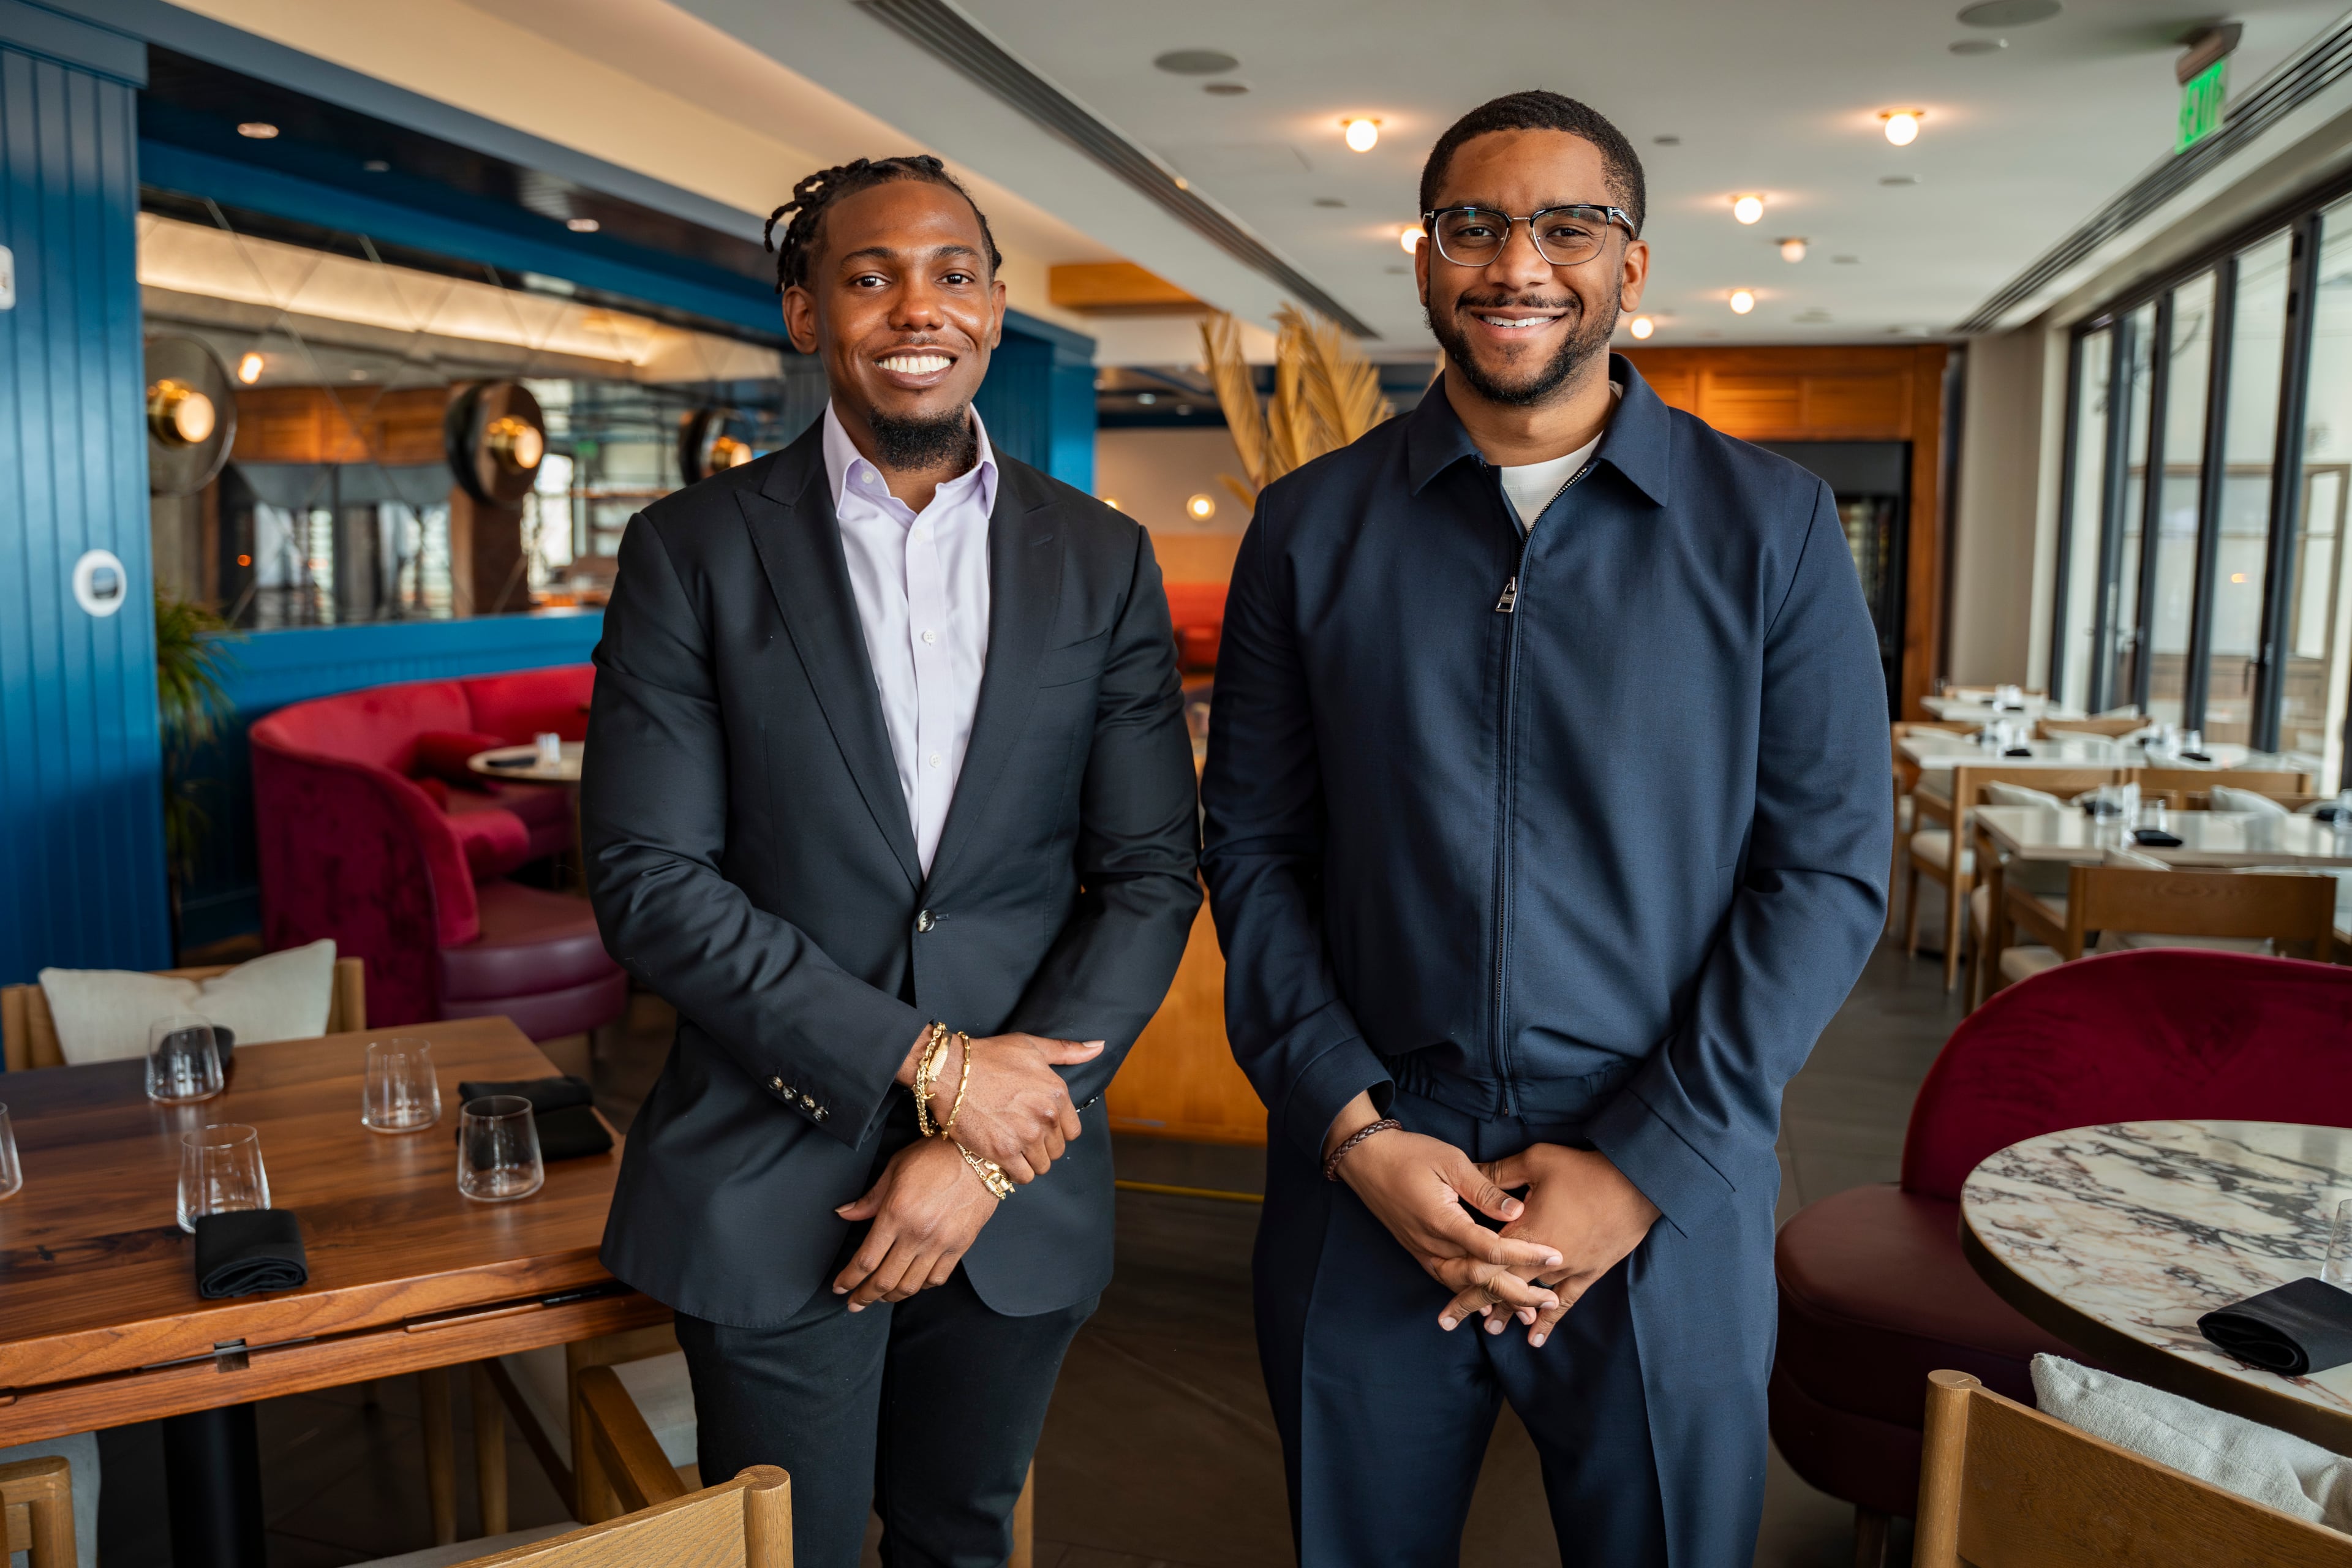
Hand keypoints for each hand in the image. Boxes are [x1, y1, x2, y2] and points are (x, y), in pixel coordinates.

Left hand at [831, 1138, 1001, 1309]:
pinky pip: (937, 1278)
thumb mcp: (895, 1169)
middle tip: (854, 1303)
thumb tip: (844, 1214)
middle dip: (864, 1296)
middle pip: (885, 1280)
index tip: (839, 1287)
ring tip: (880, 1298)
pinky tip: (912, 1284)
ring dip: (890, 1297)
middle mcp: (917, 1233)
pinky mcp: (961, 1246)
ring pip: (911, 1285)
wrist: (980, 1154)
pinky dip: (921, 1287)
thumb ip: (870, 1199)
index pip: (865, 1260)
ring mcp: (941, 1242)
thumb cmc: (936, 1156)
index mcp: (896, 1213)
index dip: (848, 1279)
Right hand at [897, 1029, 1099, 1183]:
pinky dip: (1015, 1172)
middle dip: (1042, 1146)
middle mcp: (1046, 1117)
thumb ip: (1067, 1051)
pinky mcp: (1003, 1152)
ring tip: (1012, 1148)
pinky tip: (1003, 1159)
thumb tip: (1098, 1047)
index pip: (1072, 1131)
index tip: (1038, 1126)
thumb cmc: (988, 1057)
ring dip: (1029, 1161)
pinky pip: (1023, 1176)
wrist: (949, 1072)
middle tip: (1021, 1136)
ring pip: (1041, 1166)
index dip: (1055, 1131)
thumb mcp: (1030, 1046)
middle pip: (1056, 1150)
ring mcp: (1025, 1136)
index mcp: (1057, 1093)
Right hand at [1323, 1097, 1564, 1328]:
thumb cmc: (1408, 1154)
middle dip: (1518, 1291)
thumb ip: (1484, 1189)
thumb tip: (1518, 1210)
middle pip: (1480, 1279)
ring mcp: (1423, 1251)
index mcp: (1442, 1221)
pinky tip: (1490, 1302)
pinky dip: (1472, 1294)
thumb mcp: (1450, 1161)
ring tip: (1528, 1309)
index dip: (1525, 1254)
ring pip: (1463, 1286)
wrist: (1365, 1161)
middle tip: (1550, 1298)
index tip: (1555, 1255)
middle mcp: (1432, 1244)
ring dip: (1496, 1299)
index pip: (1491, 1248)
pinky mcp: (1418, 1252)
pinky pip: (1448, 1280)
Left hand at [1443, 1144, 1660, 1346]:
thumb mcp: (1537, 1160)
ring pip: (1529, 1296)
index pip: (1484, 1258)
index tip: (1441, 1291)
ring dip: (1507, 1312)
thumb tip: (1470, 1172)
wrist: (1636, 1184)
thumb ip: (1501, 1174)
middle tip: (1448, 1321)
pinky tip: (1535, 1339)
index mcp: (1525, 1227)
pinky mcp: (1589, 1272)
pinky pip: (1566, 1301)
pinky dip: (1549, 1320)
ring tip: (1488, 1329)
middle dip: (1473, 1303)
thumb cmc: (1585, 1169)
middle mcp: (1543, 1256)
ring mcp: (1568, 1267)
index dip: (1460, 1276)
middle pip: (1501, 1284)